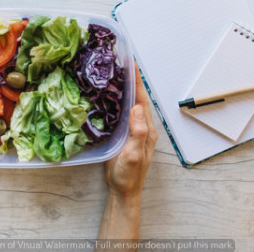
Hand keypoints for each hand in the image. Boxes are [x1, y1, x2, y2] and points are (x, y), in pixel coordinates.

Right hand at [105, 64, 157, 198]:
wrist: (122, 191)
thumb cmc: (129, 175)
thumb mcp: (134, 154)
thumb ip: (138, 132)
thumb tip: (136, 107)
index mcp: (147, 128)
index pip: (142, 99)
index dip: (137, 81)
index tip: (131, 64)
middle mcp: (141, 126)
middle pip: (136, 98)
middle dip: (130, 80)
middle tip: (119, 62)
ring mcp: (132, 130)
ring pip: (128, 103)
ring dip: (122, 88)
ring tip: (112, 73)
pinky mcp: (122, 134)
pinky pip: (120, 112)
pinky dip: (115, 101)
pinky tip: (106, 95)